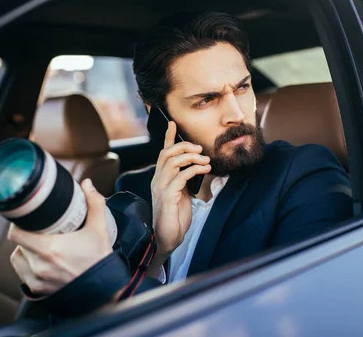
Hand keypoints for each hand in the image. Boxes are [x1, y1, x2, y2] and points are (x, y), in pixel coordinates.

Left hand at [8, 179, 112, 294]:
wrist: (105, 288)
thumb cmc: (100, 260)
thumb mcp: (99, 229)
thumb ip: (94, 203)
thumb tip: (86, 184)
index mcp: (50, 249)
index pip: (16, 234)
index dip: (18, 223)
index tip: (26, 219)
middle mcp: (40, 266)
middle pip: (18, 244)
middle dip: (27, 235)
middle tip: (40, 231)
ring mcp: (37, 279)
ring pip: (17, 258)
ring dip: (24, 250)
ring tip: (39, 245)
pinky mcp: (38, 290)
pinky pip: (22, 274)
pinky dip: (27, 266)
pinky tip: (40, 261)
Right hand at [150, 121, 210, 257]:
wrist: (167, 239)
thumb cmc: (176, 217)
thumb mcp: (182, 194)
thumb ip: (185, 180)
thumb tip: (197, 167)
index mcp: (161, 179)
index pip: (163, 153)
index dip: (168, 137)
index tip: (172, 123)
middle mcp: (158, 180)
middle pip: (167, 154)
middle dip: (184, 146)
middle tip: (200, 149)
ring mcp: (160, 188)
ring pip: (172, 162)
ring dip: (191, 157)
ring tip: (205, 161)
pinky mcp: (166, 197)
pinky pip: (180, 177)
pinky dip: (193, 170)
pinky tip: (203, 170)